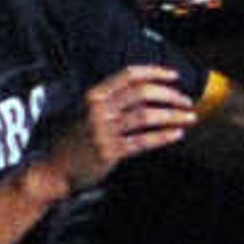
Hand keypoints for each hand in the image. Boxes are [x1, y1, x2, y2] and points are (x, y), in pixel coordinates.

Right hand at [41, 66, 200, 192]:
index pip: (129, 74)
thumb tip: (146, 92)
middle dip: (170, 95)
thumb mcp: (85, 113)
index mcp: (93, 95)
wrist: (53, 171)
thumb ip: (110, 102)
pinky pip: (143, 141)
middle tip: (187, 101)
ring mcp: (102, 130)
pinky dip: (163, 136)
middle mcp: (97, 109)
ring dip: (173, 115)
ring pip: (146, 115)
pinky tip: (177, 134)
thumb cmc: (74, 142)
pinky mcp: (109, 151)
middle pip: (142, 92)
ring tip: (190, 117)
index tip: (175, 76)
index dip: (155, 72)